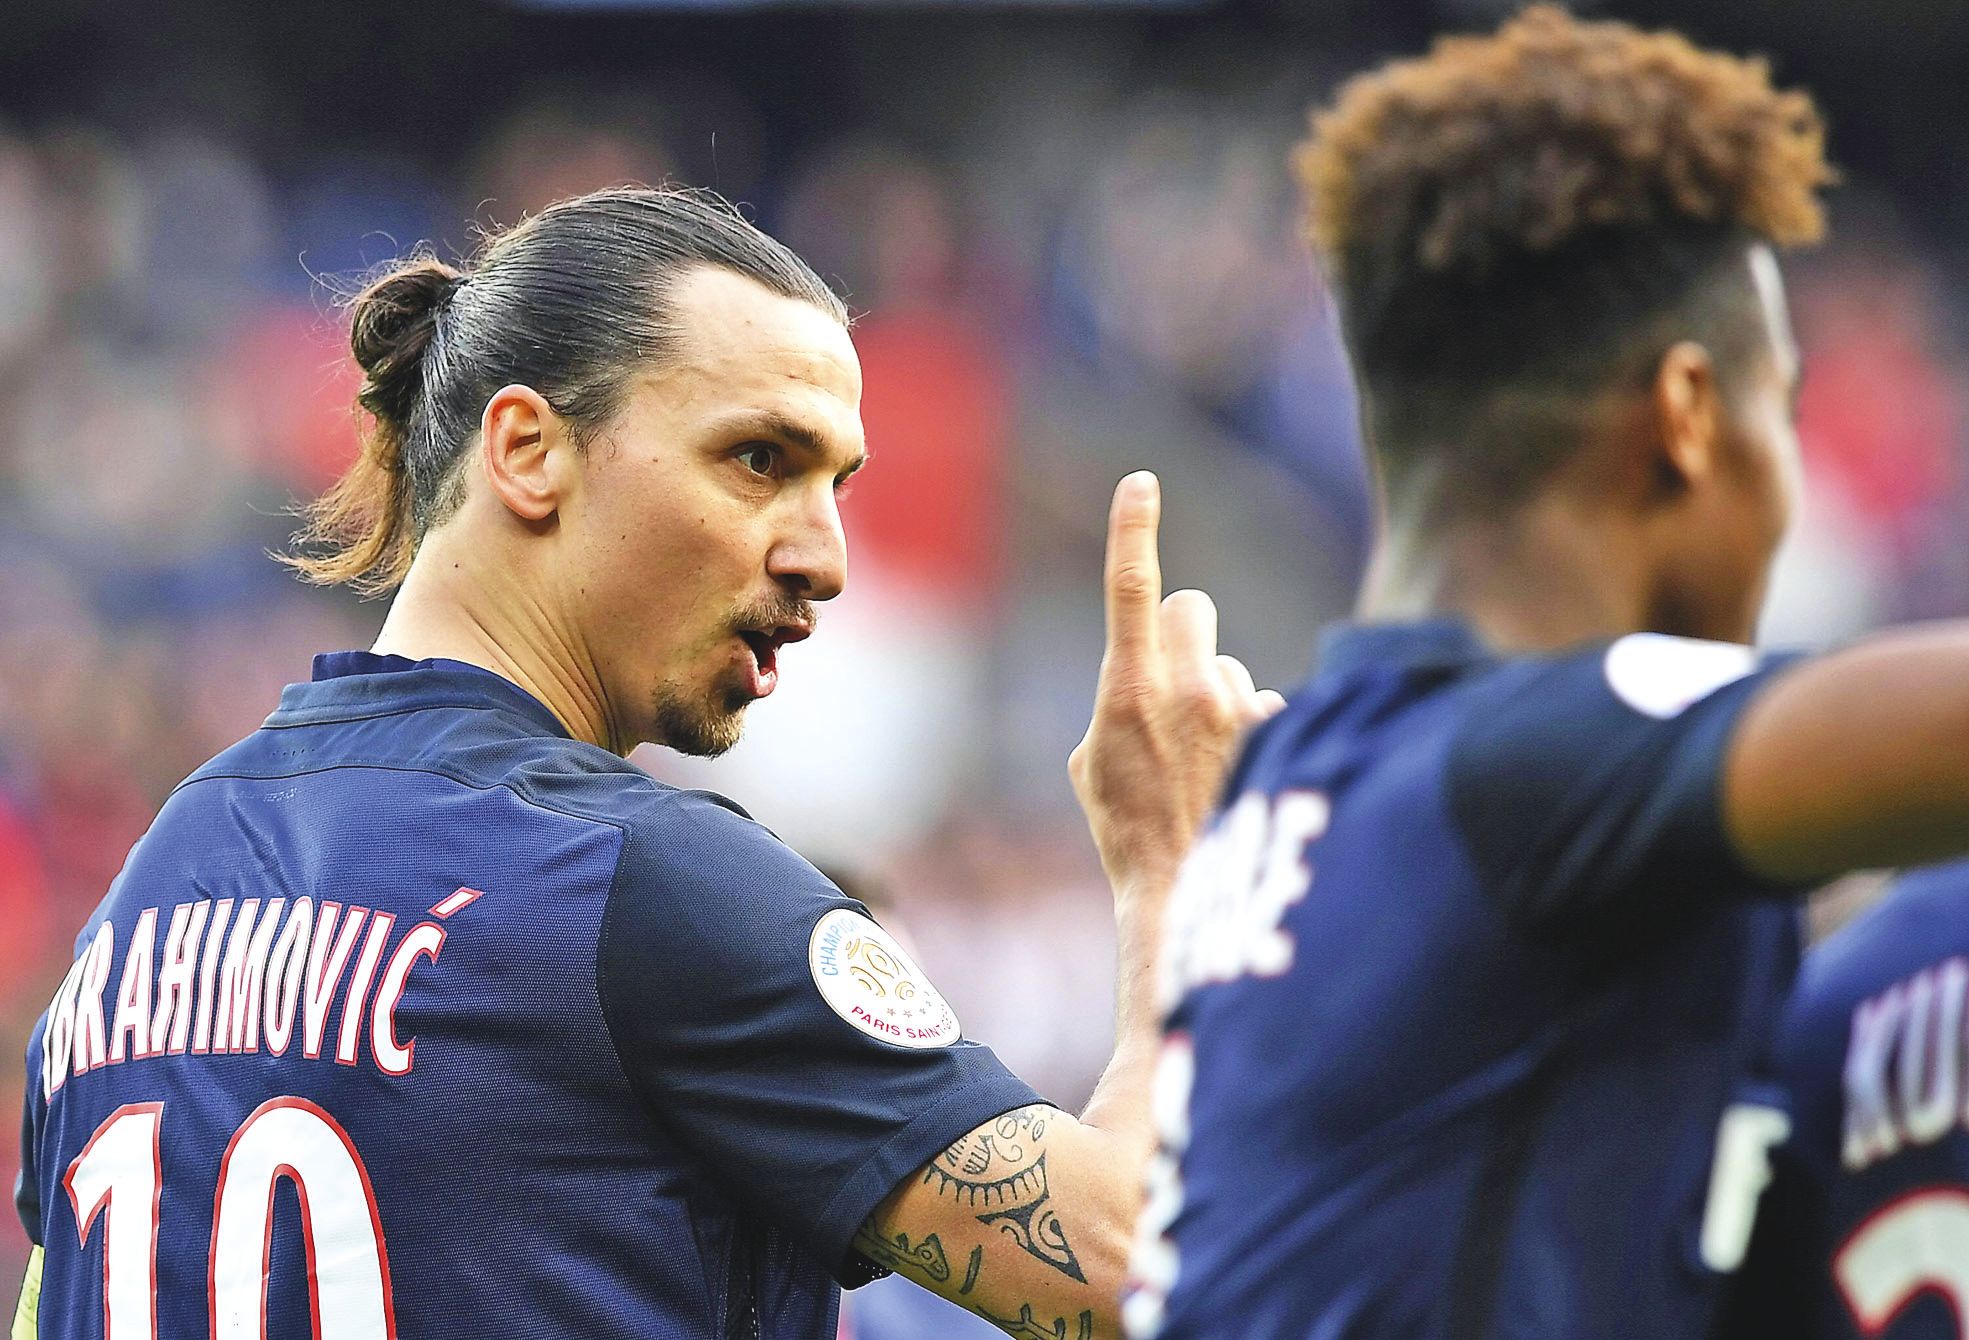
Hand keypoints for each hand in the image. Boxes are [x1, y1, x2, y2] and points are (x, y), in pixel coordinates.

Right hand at [1069, 472, 1285, 892]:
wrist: (1189, 893)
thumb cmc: (1126, 831)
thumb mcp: (1091, 766)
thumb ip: (1112, 705)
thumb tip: (1138, 681)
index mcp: (1126, 691)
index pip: (1130, 588)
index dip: (1133, 528)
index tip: (1140, 484)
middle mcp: (1186, 689)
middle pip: (1188, 607)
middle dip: (1180, 633)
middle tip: (1171, 683)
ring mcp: (1238, 710)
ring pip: (1227, 662)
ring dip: (1216, 692)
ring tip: (1205, 756)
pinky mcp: (1277, 732)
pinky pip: (1261, 704)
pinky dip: (1251, 731)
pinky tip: (1240, 774)